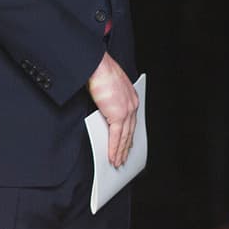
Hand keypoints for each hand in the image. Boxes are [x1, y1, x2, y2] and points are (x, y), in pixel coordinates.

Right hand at [87, 52, 138, 167]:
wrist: (97, 65)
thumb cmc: (100, 72)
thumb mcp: (109, 88)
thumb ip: (111, 102)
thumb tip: (106, 113)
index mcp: (131, 98)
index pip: (132, 122)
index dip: (129, 136)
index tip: (127, 146)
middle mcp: (132, 105)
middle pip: (130, 132)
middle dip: (125, 148)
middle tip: (122, 159)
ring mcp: (126, 110)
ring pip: (124, 137)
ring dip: (119, 152)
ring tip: (116, 163)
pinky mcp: (118, 115)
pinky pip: (116, 137)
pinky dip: (113, 148)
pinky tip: (111, 157)